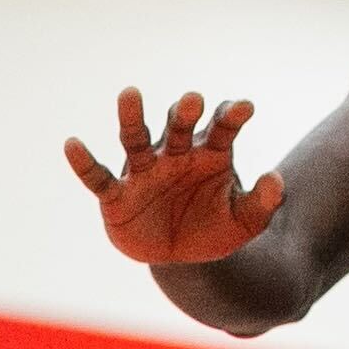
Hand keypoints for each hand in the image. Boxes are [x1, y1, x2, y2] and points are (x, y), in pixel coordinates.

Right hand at [64, 88, 285, 266]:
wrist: (182, 256)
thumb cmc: (214, 227)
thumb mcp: (245, 222)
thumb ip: (263, 203)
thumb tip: (276, 179)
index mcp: (210, 153)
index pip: (221, 127)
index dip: (231, 116)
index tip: (245, 108)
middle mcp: (175, 153)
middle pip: (178, 125)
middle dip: (183, 112)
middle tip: (192, 100)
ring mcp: (144, 171)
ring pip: (136, 138)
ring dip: (132, 116)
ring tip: (130, 93)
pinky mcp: (118, 195)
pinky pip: (99, 176)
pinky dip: (84, 161)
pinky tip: (71, 144)